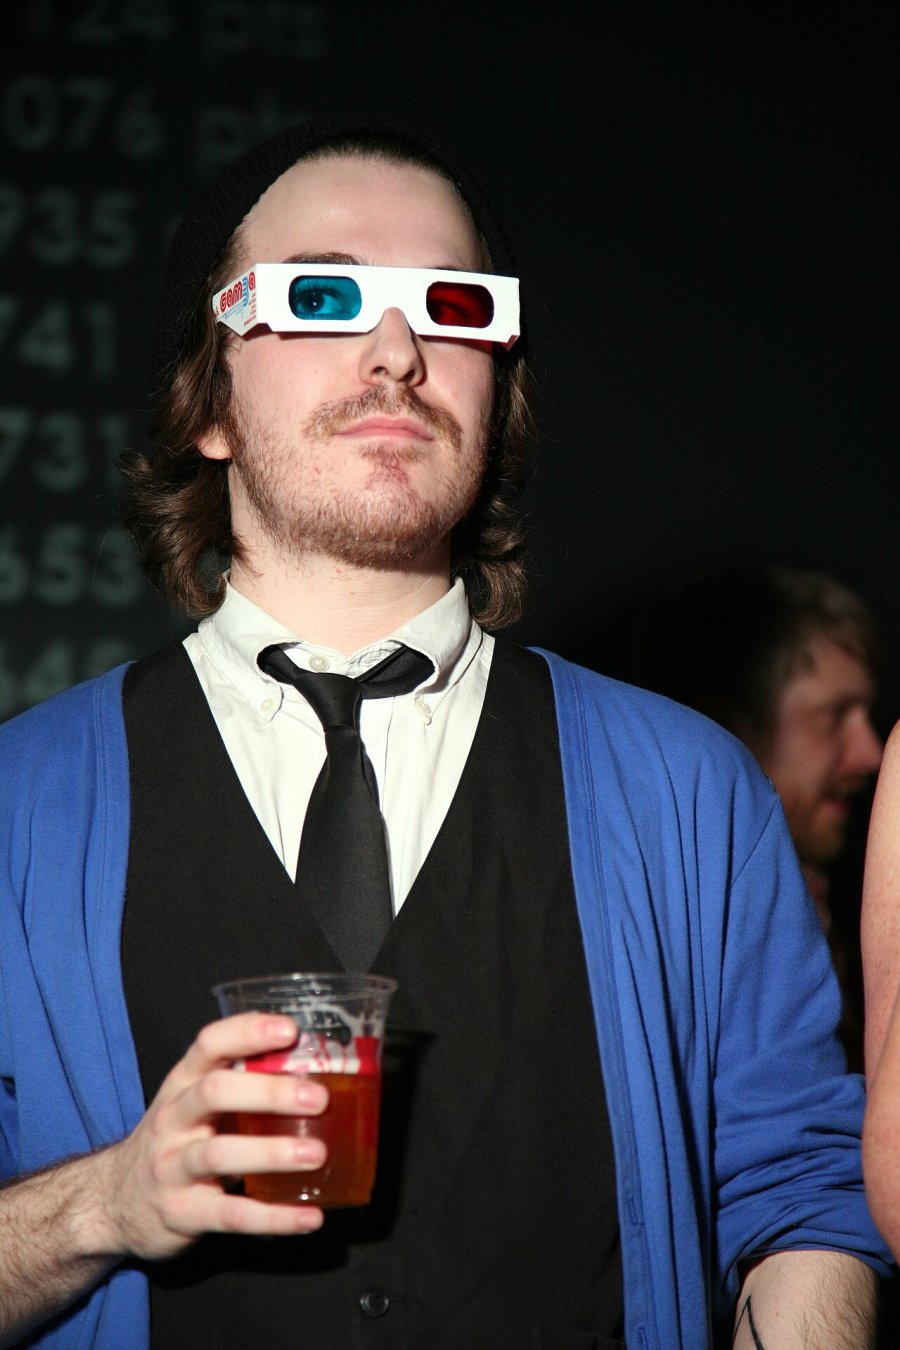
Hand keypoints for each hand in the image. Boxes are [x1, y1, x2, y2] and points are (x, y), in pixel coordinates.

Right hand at [89, 1013, 329, 1260]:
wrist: (114, 1201)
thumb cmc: (176, 1140)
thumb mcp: (195, 1103)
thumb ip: (243, 1085)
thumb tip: (320, 1074)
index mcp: (183, 1083)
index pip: (209, 1044)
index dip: (248, 1032)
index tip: (290, 1031)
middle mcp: (174, 1119)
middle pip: (214, 1092)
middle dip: (268, 1092)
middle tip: (317, 1098)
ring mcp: (173, 1167)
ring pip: (218, 1153)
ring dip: (272, 1152)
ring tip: (318, 1153)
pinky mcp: (181, 1213)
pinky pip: (230, 1214)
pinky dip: (273, 1217)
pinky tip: (309, 1216)